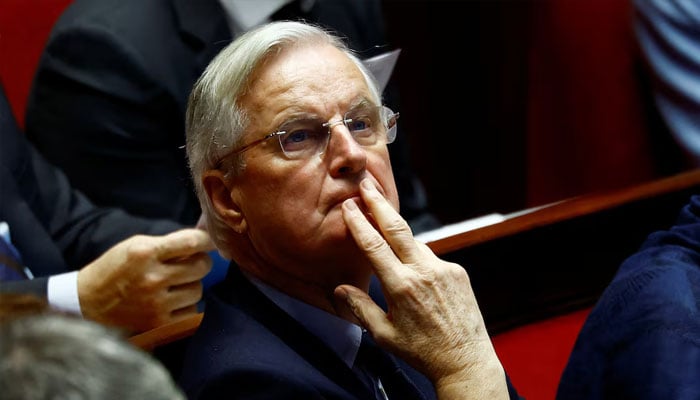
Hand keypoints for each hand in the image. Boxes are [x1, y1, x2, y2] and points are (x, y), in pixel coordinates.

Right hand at [77, 228, 213, 332]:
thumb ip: (168, 243)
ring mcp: (156, 303)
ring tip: (175, 284)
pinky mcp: (158, 323)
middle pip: (201, 267)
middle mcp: (152, 278)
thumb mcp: (136, 246)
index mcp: (145, 252)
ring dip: (191, 285)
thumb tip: (204, 238)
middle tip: (190, 264)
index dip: (207, 241)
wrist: (87, 304)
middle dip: (200, 263)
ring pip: (198, 290)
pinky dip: (186, 306)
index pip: (191, 242)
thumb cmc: (115, 269)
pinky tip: (171, 301)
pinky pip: (191, 311)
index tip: (211, 243)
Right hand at [335, 179, 508, 399]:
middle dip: (379, 204)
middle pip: (397, 228)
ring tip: (383, 228)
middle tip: (367, 184)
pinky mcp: (458, 272)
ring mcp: (444, 269)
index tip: (349, 207)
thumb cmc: (422, 352)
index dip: (359, 224)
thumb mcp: (384, 334)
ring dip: (398, 236)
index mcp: (401, 287)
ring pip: (415, 244)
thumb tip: (341, 289)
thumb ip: (361, 308)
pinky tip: (413, 271)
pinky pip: (432, 257)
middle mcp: (424, 272)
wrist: (465, 360)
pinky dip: (418, 258)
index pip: (374, 246)